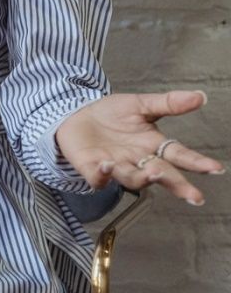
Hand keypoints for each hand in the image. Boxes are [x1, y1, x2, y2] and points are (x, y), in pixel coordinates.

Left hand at [55, 90, 225, 205]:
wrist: (76, 114)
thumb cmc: (111, 113)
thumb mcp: (140, 104)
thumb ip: (168, 104)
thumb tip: (200, 96)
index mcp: (153, 145)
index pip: (179, 155)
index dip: (197, 162)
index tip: (215, 168)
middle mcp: (138, 160)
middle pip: (161, 175)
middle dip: (177, 185)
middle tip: (194, 196)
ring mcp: (116, 166)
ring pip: (133, 179)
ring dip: (143, 178)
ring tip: (154, 172)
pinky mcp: (91, 168)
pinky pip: (98, 177)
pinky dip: (103, 174)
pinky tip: (107, 165)